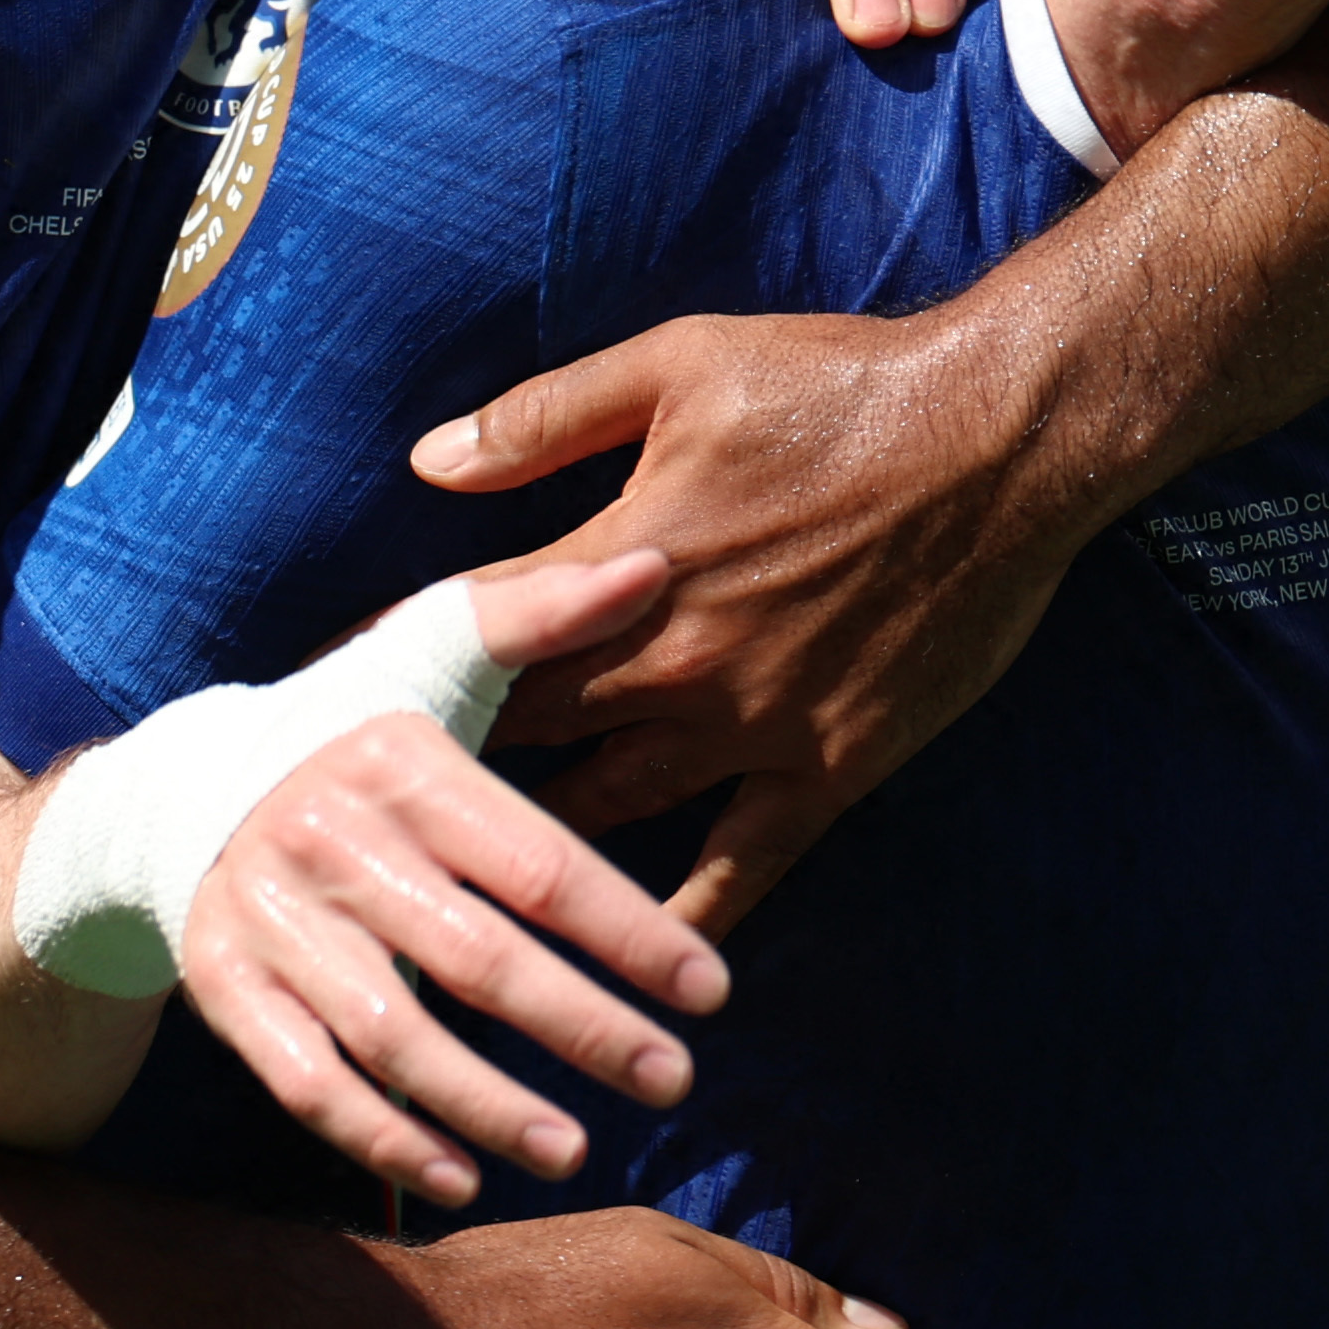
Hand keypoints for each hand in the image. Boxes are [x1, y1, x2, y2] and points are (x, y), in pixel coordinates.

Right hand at [182, 548, 729, 1205]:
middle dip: (584, 1029)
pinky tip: (461, 1178)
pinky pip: (304, 1083)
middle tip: (675, 1081)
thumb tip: (661, 563)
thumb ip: (544, 616)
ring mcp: (268, 925)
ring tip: (579, 1149)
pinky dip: (381, 1139)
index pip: (536, 863)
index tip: (710, 990)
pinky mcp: (223, 990)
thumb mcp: (432, 653)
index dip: (628, 930)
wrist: (172, 789)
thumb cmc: (345, 725)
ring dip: (487, 1103)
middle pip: (476, 959)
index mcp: (401, 766)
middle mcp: (330, 846)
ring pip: (389, 1035)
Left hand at [416, 302, 1099, 927]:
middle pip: (521, 733)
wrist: (1004, 437)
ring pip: (608, 808)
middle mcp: (672, 658)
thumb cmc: (843, 385)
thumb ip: (547, 420)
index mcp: (620, 561)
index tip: (324, 708)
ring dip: (534, 844)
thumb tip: (429, 463)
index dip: (393, 669)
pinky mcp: (827, 766)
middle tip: (367, 818)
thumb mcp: (680, 364)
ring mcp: (751, 725)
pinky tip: (637, 964)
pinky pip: (742, 865)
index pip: (472, 630)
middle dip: (442, 769)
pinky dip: (685, 918)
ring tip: (461, 883)